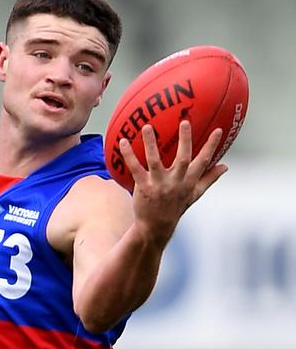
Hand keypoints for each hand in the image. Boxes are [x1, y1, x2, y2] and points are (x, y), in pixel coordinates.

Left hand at [119, 120, 227, 245]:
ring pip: (155, 161)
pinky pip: (135, 169)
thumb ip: (209, 179)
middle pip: (183, 159)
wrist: (156, 227)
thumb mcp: (194, 194)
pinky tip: (123, 142)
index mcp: (189, 182)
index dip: (212, 146)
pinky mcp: (143, 187)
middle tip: (185, 121)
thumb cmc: (176, 207)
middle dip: (185, 140)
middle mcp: (175, 182)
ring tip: (147, 126)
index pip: (204, 162)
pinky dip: (129, 155)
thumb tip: (225, 166)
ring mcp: (158, 185)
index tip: (219, 129)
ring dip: (151, 143)